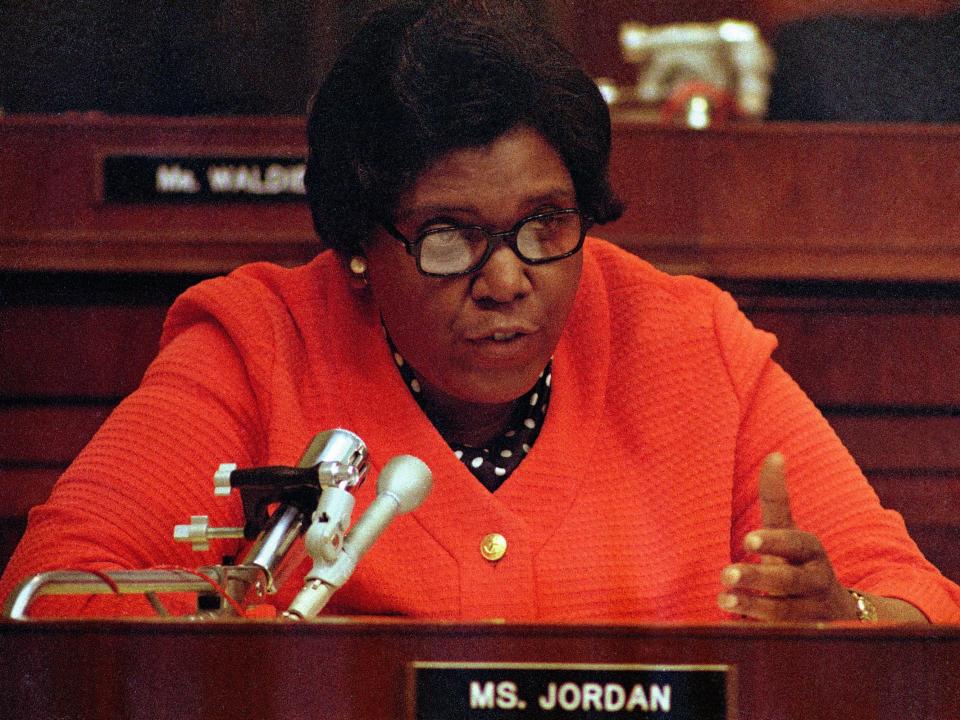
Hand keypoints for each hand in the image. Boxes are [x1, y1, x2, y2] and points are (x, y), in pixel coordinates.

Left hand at [717, 452, 857, 621]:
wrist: (838, 612)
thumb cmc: (799, 562)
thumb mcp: (789, 531)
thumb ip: (777, 499)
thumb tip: (775, 456)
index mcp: (812, 551)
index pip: (798, 543)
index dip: (775, 541)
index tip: (747, 540)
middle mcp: (816, 580)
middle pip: (789, 579)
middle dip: (757, 577)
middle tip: (726, 573)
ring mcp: (812, 611)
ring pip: (784, 610)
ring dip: (751, 604)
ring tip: (722, 596)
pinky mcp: (804, 636)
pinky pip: (782, 634)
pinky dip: (757, 627)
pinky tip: (732, 620)